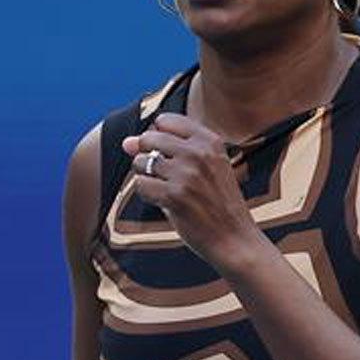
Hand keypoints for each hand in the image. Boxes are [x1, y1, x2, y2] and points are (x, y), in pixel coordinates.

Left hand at [121, 114, 258, 268]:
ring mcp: (186, 174)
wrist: (234, 238)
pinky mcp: (175, 196)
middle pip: (148, 137)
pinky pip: (141, 185)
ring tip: (164, 189)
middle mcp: (199, 153)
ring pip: (141, 162)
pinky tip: (162, 202)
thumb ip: (167, 149)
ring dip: (145, 176)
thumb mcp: (206, 167)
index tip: (168, 156)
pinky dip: (147, 194)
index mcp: (210, 140)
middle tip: (162, 175)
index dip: (157, 137)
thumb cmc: (216, 202)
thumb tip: (125, 142)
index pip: (165, 120)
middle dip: (146, 155)